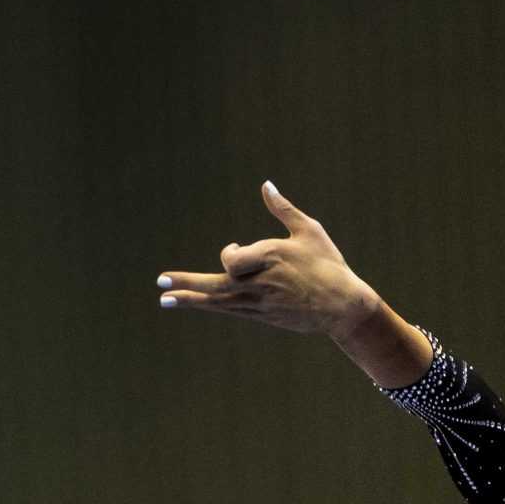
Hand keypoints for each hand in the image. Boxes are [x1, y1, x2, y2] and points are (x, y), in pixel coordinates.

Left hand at [158, 180, 371, 338]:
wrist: (344, 307)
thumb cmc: (328, 265)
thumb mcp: (308, 231)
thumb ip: (283, 209)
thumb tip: (266, 185)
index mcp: (270, 259)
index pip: (232, 259)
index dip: (230, 253)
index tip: (236, 248)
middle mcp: (261, 285)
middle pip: (215, 285)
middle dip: (186, 283)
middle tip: (160, 282)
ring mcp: (261, 305)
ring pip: (218, 302)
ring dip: (190, 299)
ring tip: (165, 299)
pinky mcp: (264, 318)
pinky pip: (229, 311)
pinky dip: (209, 306)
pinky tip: (192, 305)